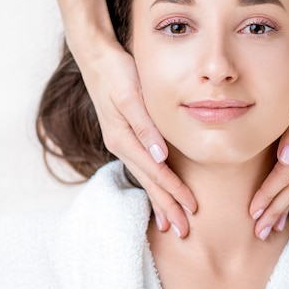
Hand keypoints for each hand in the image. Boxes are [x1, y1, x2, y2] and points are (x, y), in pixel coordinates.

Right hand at [76, 38, 196, 237]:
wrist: (97, 57)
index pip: (154, 171)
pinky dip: (150, 182)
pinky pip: (140, 166)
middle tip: (184, 231)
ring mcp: (120, 141)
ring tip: (169, 223)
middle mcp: (120, 144)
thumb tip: (161, 156)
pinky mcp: (124, 134)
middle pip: (148, 181)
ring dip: (158, 199)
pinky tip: (156, 191)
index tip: (191, 208)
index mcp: (123, 137)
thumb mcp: (131, 94)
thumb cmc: (117, 72)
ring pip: (144, 176)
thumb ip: (145, 126)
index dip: (173, 190)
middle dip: (166, 206)